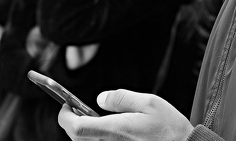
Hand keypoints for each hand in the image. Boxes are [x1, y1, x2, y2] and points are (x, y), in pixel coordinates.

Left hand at [58, 90, 193, 140]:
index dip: (65, 116)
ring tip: (96, 120)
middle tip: (79, 109)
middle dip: (74, 122)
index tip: (66, 105)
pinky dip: (98, 139)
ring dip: (86, 132)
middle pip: (77, 138)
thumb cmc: (170, 130)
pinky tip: (111, 132)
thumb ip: (121, 98)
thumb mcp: (149, 103)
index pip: (75, 127)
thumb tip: (100, 98)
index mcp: (114, 131)